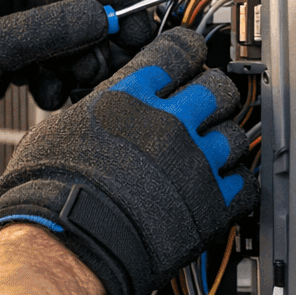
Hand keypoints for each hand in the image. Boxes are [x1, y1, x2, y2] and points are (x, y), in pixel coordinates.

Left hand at [0, 0, 153, 183]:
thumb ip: (36, 32)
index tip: (122, 5)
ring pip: (59, 32)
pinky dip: (58, 78)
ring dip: (78, 57)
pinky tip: (52, 97)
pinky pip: (46, 60)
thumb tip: (95, 19)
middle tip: (123, 48)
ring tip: (80, 80)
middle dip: (93, 25)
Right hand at [0, 28, 259, 294]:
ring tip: (210, 150)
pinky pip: (246, 183)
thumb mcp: (61, 127)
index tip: (191, 56)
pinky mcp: (211, 205)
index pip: (179, 50)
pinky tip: (221, 185)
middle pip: (218, 87)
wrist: (67, 244)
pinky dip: (236, 182)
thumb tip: (106, 104)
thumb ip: (99, 107)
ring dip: (225, 140)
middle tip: (204, 106)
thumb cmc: (49, 194)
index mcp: (129, 96)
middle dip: (212, 94)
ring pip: (237, 133)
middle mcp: (168, 122)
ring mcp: (194, 163)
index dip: (188, 50)